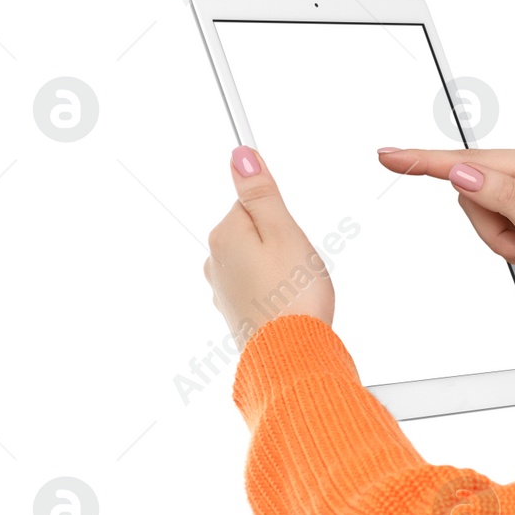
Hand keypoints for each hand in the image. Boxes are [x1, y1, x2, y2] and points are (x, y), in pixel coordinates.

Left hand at [203, 145, 334, 348]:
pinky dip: (275, 289)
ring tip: (297, 288)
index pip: (252, 202)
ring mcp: (222, 288)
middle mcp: (215, 260)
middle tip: (300, 264)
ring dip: (280, 267)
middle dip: (282, 241)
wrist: (293, 358)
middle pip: (254, 230)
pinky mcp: (235, 310)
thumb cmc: (294, 297)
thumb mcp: (285, 232)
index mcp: (224, 236)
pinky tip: (289, 304)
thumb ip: (262, 193)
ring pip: (257, 258)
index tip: (292, 236)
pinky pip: (258, 284)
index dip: (281, 215)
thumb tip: (240, 156)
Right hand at [376, 143, 514, 328]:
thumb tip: (460, 170)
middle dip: (492, 229)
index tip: (388, 154)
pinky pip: (499, 218)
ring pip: (482, 209)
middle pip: (473, 191)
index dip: (424, 162)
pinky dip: (512, 240)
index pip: (468, 162)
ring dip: (503, 239)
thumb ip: (500, 197)